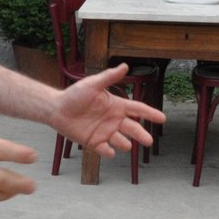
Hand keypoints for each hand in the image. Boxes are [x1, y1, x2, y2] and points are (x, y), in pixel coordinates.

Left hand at [48, 64, 166, 157]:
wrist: (56, 109)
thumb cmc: (74, 95)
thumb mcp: (92, 84)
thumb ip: (109, 77)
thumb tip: (125, 66)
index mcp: (117, 105)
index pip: (138, 109)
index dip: (150, 114)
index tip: (162, 118)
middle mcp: (114, 120)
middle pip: (133, 128)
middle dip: (141, 135)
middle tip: (148, 141)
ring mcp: (105, 132)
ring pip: (121, 140)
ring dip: (125, 144)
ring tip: (126, 144)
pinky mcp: (94, 142)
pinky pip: (105, 149)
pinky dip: (108, 152)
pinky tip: (110, 151)